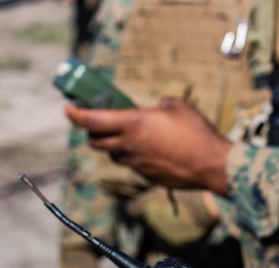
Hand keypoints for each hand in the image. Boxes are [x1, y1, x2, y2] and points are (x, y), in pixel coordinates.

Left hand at [65, 97, 231, 195]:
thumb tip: (157, 107)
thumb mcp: (177, 105)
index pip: (93, 120)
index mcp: (134, 123)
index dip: (76, 114)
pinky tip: (151, 148)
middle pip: (96, 141)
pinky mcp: (146, 174)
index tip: (68, 108)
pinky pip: (132, 163)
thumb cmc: (196, 131)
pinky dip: (133, 154)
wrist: (210, 164)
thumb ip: (161, 104)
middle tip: (98, 122)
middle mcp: (130, 144)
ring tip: (129, 134)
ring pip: (114, 154)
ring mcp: (137, 162)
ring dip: (114, 144)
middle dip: (92, 131)